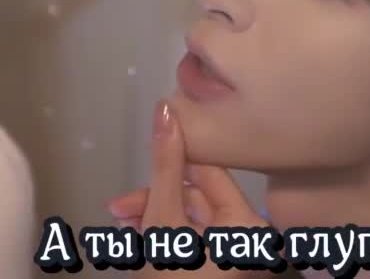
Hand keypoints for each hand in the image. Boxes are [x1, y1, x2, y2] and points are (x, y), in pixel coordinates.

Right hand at [109, 100, 268, 276]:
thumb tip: (166, 106)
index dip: (171, 163)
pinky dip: (165, 239)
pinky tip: (140, 246)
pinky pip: (192, 241)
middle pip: (196, 197)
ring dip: (154, 220)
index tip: (140, 162)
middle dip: (154, 201)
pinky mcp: (220, 270)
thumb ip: (165, 164)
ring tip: (127, 233)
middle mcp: (251, 240)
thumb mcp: (162, 222)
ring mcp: (236, 259)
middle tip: (118, 211)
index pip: (209, 172)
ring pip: (189, 220)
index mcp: (249, 225)